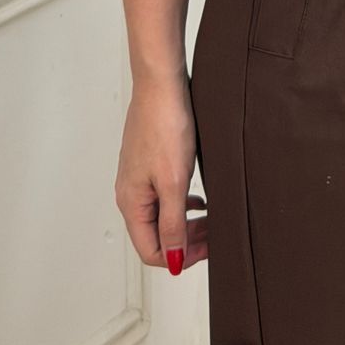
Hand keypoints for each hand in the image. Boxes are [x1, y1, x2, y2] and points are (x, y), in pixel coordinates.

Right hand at [115, 73, 207, 273]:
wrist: (161, 84)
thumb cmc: (165, 126)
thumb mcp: (174, 181)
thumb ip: (173, 223)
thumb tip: (173, 260)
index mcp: (132, 203)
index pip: (152, 251)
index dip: (181, 257)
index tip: (208, 249)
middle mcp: (130, 193)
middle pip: (155, 235)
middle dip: (186, 241)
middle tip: (214, 236)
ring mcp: (137, 176)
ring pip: (160, 214)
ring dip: (185, 222)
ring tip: (210, 218)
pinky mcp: (147, 161)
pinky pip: (162, 195)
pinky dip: (181, 202)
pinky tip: (198, 196)